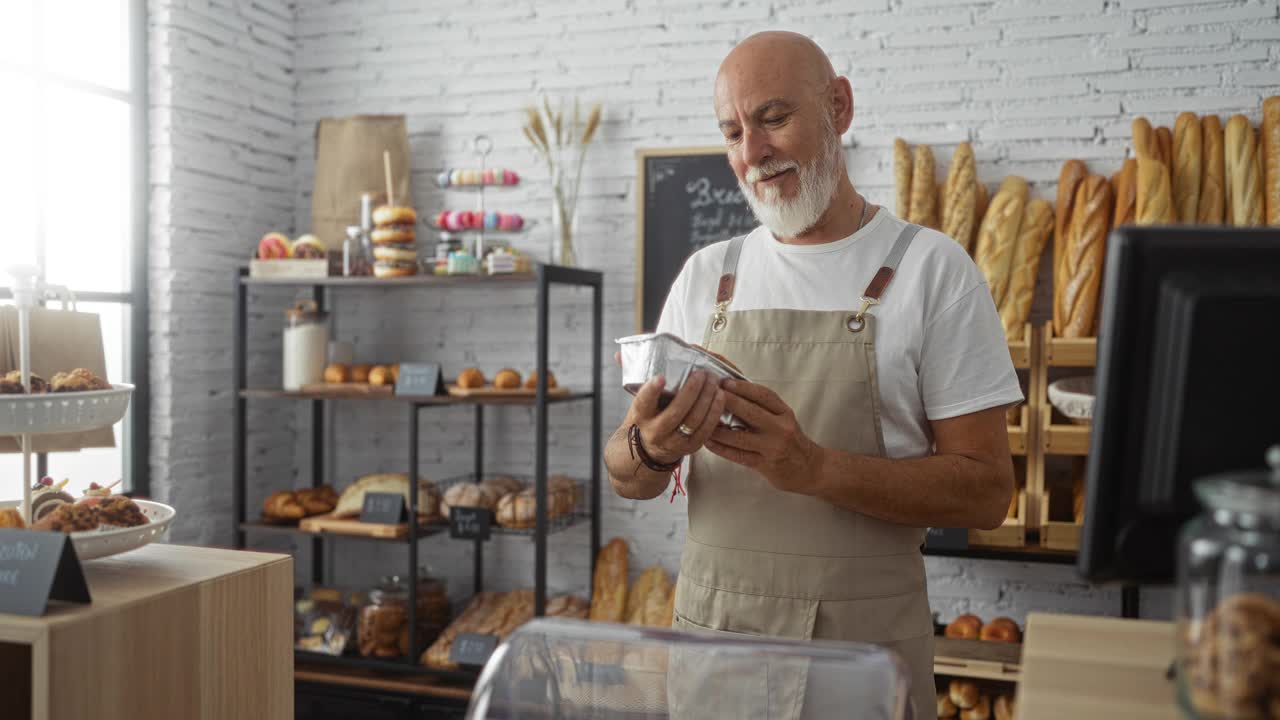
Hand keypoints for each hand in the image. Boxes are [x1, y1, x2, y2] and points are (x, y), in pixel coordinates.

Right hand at [627, 371, 726, 464]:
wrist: (648, 450)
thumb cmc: (647, 417)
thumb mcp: (638, 400)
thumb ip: (632, 375)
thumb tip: (619, 354)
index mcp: (640, 416)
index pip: (643, 403)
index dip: (651, 391)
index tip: (661, 377)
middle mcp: (655, 432)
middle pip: (675, 413)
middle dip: (691, 392)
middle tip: (701, 374)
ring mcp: (674, 442)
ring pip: (693, 422)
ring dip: (706, 400)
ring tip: (714, 382)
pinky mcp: (690, 447)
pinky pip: (705, 431)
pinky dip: (714, 413)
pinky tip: (720, 397)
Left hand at [705, 379, 824, 493]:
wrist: (810, 469)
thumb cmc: (791, 441)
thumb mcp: (784, 419)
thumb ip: (764, 408)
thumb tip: (734, 392)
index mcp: (785, 413)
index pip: (764, 395)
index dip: (743, 387)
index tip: (724, 381)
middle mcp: (780, 428)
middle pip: (751, 412)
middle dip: (728, 402)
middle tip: (708, 394)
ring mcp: (772, 447)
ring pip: (740, 436)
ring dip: (718, 429)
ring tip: (701, 420)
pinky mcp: (765, 465)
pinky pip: (739, 455)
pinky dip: (722, 448)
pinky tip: (708, 442)